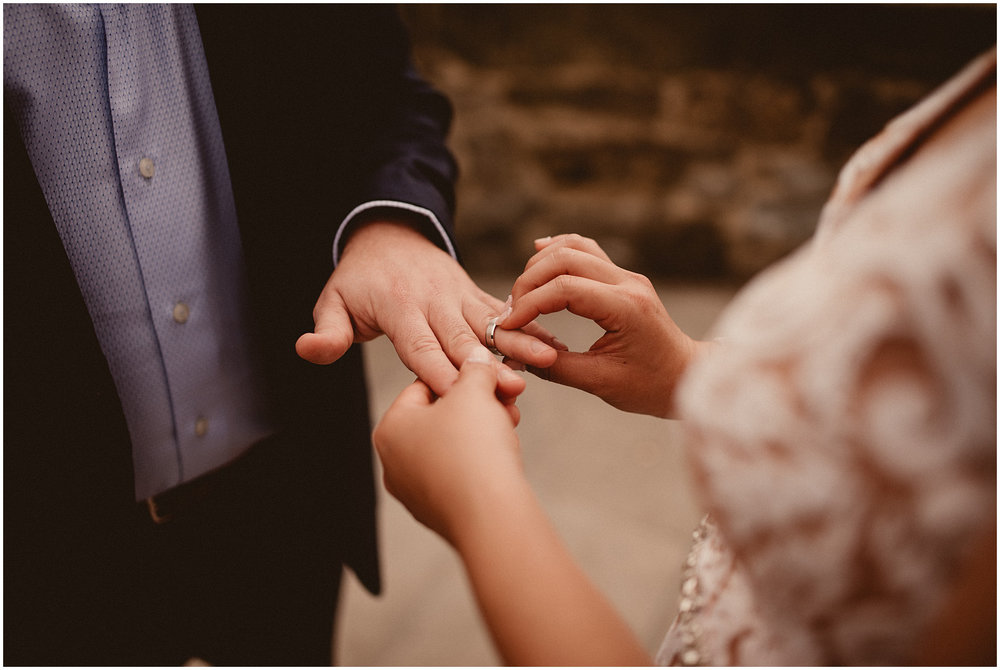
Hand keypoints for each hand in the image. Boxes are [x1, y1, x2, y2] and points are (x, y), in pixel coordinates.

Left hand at [295, 221, 561, 397]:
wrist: (390, 234)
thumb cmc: (359, 279)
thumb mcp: (333, 301)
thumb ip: (327, 330)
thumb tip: (308, 350)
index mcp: (399, 308)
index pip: (421, 347)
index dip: (441, 373)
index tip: (461, 400)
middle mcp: (434, 300)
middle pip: (464, 339)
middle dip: (489, 368)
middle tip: (515, 391)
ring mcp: (458, 295)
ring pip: (492, 323)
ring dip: (520, 342)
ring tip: (549, 361)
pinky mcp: (475, 293)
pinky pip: (503, 311)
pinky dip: (528, 325)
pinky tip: (553, 343)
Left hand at [373, 349, 524, 545]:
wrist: (491, 514)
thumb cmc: (472, 450)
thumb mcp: (474, 391)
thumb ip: (474, 369)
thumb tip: (475, 359)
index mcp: (390, 429)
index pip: (425, 386)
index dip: (462, 376)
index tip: (489, 375)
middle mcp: (395, 462)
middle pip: (440, 417)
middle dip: (477, 405)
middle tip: (506, 399)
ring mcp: (416, 491)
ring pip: (453, 446)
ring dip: (484, 430)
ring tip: (510, 424)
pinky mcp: (440, 511)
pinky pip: (461, 475)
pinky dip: (481, 461)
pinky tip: (504, 455)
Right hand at [503, 233, 705, 417]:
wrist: (687, 376)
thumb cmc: (650, 386)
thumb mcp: (600, 383)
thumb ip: (556, 367)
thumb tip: (516, 354)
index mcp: (626, 308)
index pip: (564, 290)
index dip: (528, 305)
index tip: (507, 326)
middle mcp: (628, 283)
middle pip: (565, 259)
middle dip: (529, 282)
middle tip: (511, 311)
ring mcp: (627, 276)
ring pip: (574, 247)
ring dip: (541, 264)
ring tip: (521, 293)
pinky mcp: (623, 278)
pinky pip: (587, 251)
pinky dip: (560, 250)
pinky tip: (538, 253)